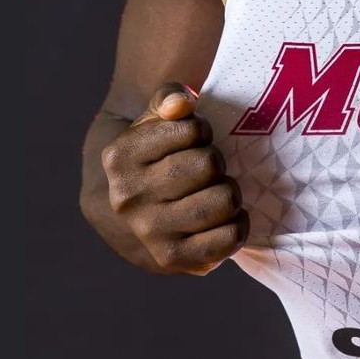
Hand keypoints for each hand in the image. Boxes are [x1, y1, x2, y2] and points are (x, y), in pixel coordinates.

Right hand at [100, 83, 248, 274]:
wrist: (123, 216)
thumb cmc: (151, 157)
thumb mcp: (152, 121)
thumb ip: (168, 99)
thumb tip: (181, 102)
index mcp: (120, 157)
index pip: (192, 129)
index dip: (202, 131)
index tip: (192, 140)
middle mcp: (129, 197)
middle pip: (209, 164)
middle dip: (216, 161)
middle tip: (206, 168)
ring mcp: (149, 232)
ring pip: (223, 200)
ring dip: (230, 191)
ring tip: (216, 190)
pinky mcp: (173, 259)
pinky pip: (228, 238)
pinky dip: (238, 225)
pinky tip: (226, 217)